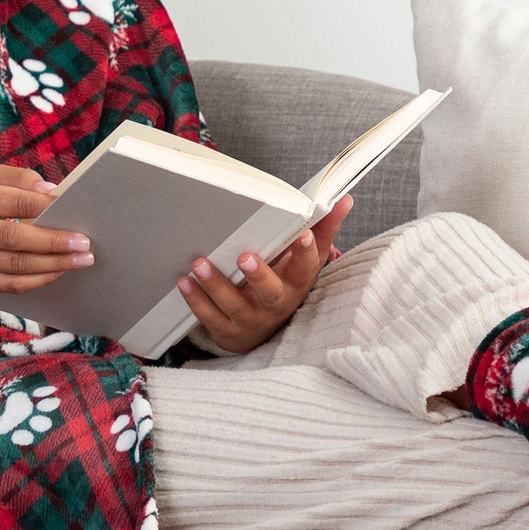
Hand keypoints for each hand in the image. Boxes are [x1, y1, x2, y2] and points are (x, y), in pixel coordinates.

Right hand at [0, 165, 92, 297]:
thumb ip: (15, 179)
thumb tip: (50, 191)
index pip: (13, 202)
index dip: (44, 205)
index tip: (70, 207)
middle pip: (16, 239)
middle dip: (54, 242)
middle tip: (84, 242)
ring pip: (16, 266)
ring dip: (53, 264)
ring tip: (81, 259)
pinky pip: (10, 285)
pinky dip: (38, 280)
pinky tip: (58, 272)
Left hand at [177, 195, 352, 353]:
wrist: (263, 330)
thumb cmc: (285, 282)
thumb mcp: (306, 260)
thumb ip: (322, 229)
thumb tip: (344, 199)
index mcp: (297, 282)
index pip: (307, 268)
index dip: (307, 253)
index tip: (304, 235)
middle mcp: (276, 303)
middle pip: (271, 292)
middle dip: (259, 276)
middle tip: (244, 256)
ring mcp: (251, 319)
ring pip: (235, 305)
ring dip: (216, 284)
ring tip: (199, 264)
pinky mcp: (227, 330)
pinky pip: (210, 317)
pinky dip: (196, 300)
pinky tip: (184, 281)